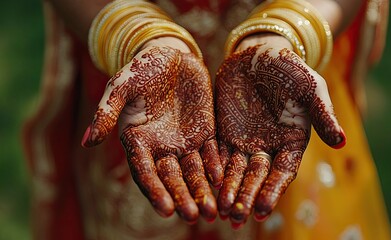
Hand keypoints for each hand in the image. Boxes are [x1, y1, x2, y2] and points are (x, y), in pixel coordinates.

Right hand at [81, 44, 222, 223]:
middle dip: (183, 198)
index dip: (155, 191)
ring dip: (203, 190)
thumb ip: (107, 112)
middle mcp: (162, 147)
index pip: (146, 172)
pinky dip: (216, 164)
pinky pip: (212, 151)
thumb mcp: (121, 86)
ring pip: (194, 171)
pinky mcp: (205, 130)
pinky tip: (222, 177)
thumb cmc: (141, 69)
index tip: (166, 210)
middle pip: (172, 178)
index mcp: (138, 142)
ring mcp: (185, 141)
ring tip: (214, 211)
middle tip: (194, 217)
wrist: (170, 55)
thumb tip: (87, 142)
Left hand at [215, 40, 345, 227]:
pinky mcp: (224, 132)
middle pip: (256, 178)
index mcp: (291, 143)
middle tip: (235, 218)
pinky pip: (217, 153)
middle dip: (246, 198)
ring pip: (234, 171)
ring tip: (219, 210)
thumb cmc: (290, 69)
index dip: (272, 191)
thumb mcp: (311, 88)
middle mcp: (268, 147)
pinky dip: (213, 169)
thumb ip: (323, 114)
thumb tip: (341, 141)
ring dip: (227, 190)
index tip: (261, 210)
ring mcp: (244, 141)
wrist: (260, 53)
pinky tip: (205, 184)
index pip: (282, 173)